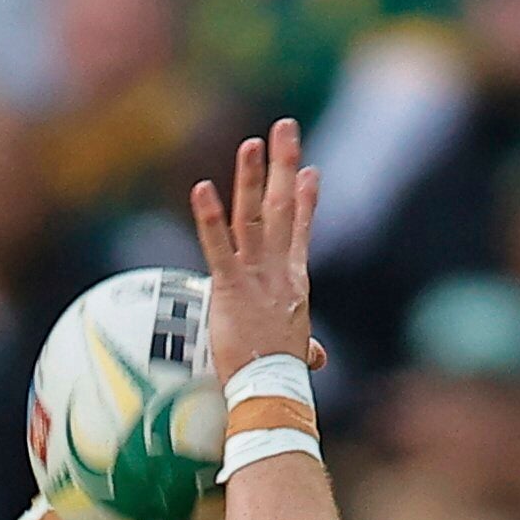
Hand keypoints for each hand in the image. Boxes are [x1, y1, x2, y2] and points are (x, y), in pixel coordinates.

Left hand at [191, 114, 318, 378]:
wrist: (273, 392)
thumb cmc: (283, 378)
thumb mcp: (298, 355)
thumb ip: (308, 348)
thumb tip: (319, 357)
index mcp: (294, 282)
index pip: (300, 230)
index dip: (304, 198)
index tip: (309, 169)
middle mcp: (278, 270)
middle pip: (281, 207)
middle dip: (284, 165)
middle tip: (285, 127)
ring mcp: (255, 276)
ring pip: (252, 217)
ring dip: (251, 178)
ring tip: (251, 142)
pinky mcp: (229, 288)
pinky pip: (217, 246)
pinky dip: (208, 218)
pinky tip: (201, 189)